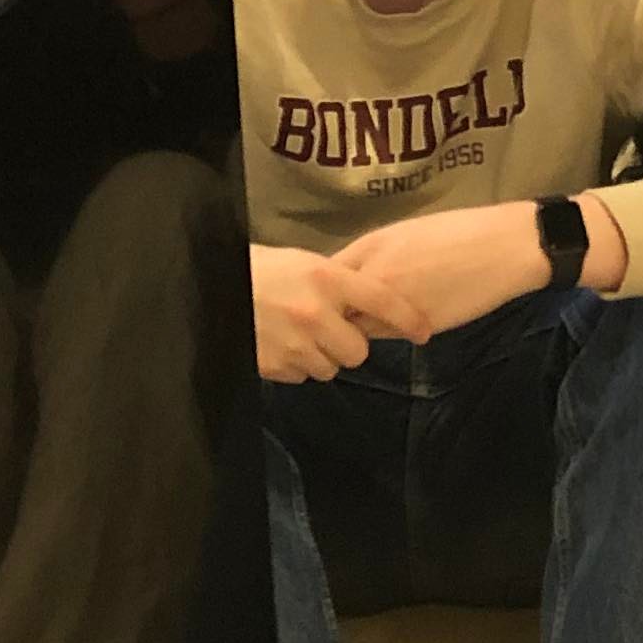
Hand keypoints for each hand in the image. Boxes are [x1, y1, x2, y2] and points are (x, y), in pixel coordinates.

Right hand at [251, 240, 430, 380]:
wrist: (219, 287)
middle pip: (358, 351)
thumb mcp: (308, 265)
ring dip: (323, 356)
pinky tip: (284, 343)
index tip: (423, 332)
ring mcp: (295, 343)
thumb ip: (340, 285)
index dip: (408, 319)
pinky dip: (297, 365)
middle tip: (334, 330)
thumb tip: (373, 307)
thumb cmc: (266, 270)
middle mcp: (315, 313)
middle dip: (349, 344)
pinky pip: (302, 376)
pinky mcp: (275, 366)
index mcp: (327, 279)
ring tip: (303, 333)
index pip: (382, 301)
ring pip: (330, 368)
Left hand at [314, 200, 614, 346]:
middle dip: (335, 317)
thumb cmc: (460, 232)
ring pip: (358, 329)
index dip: (323, 292)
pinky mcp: (416, 327)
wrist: (503, 247)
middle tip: (344, 321)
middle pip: (333, 309)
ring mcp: (394, 304)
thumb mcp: (408, 233)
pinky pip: (388, 338)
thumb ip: (376, 256)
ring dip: (361, 331)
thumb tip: (354, 278)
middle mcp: (375, 275)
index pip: (325, 277)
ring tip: (376, 325)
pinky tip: (406, 326)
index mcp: (371, 246)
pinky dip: (390, 335)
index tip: (328, 299)